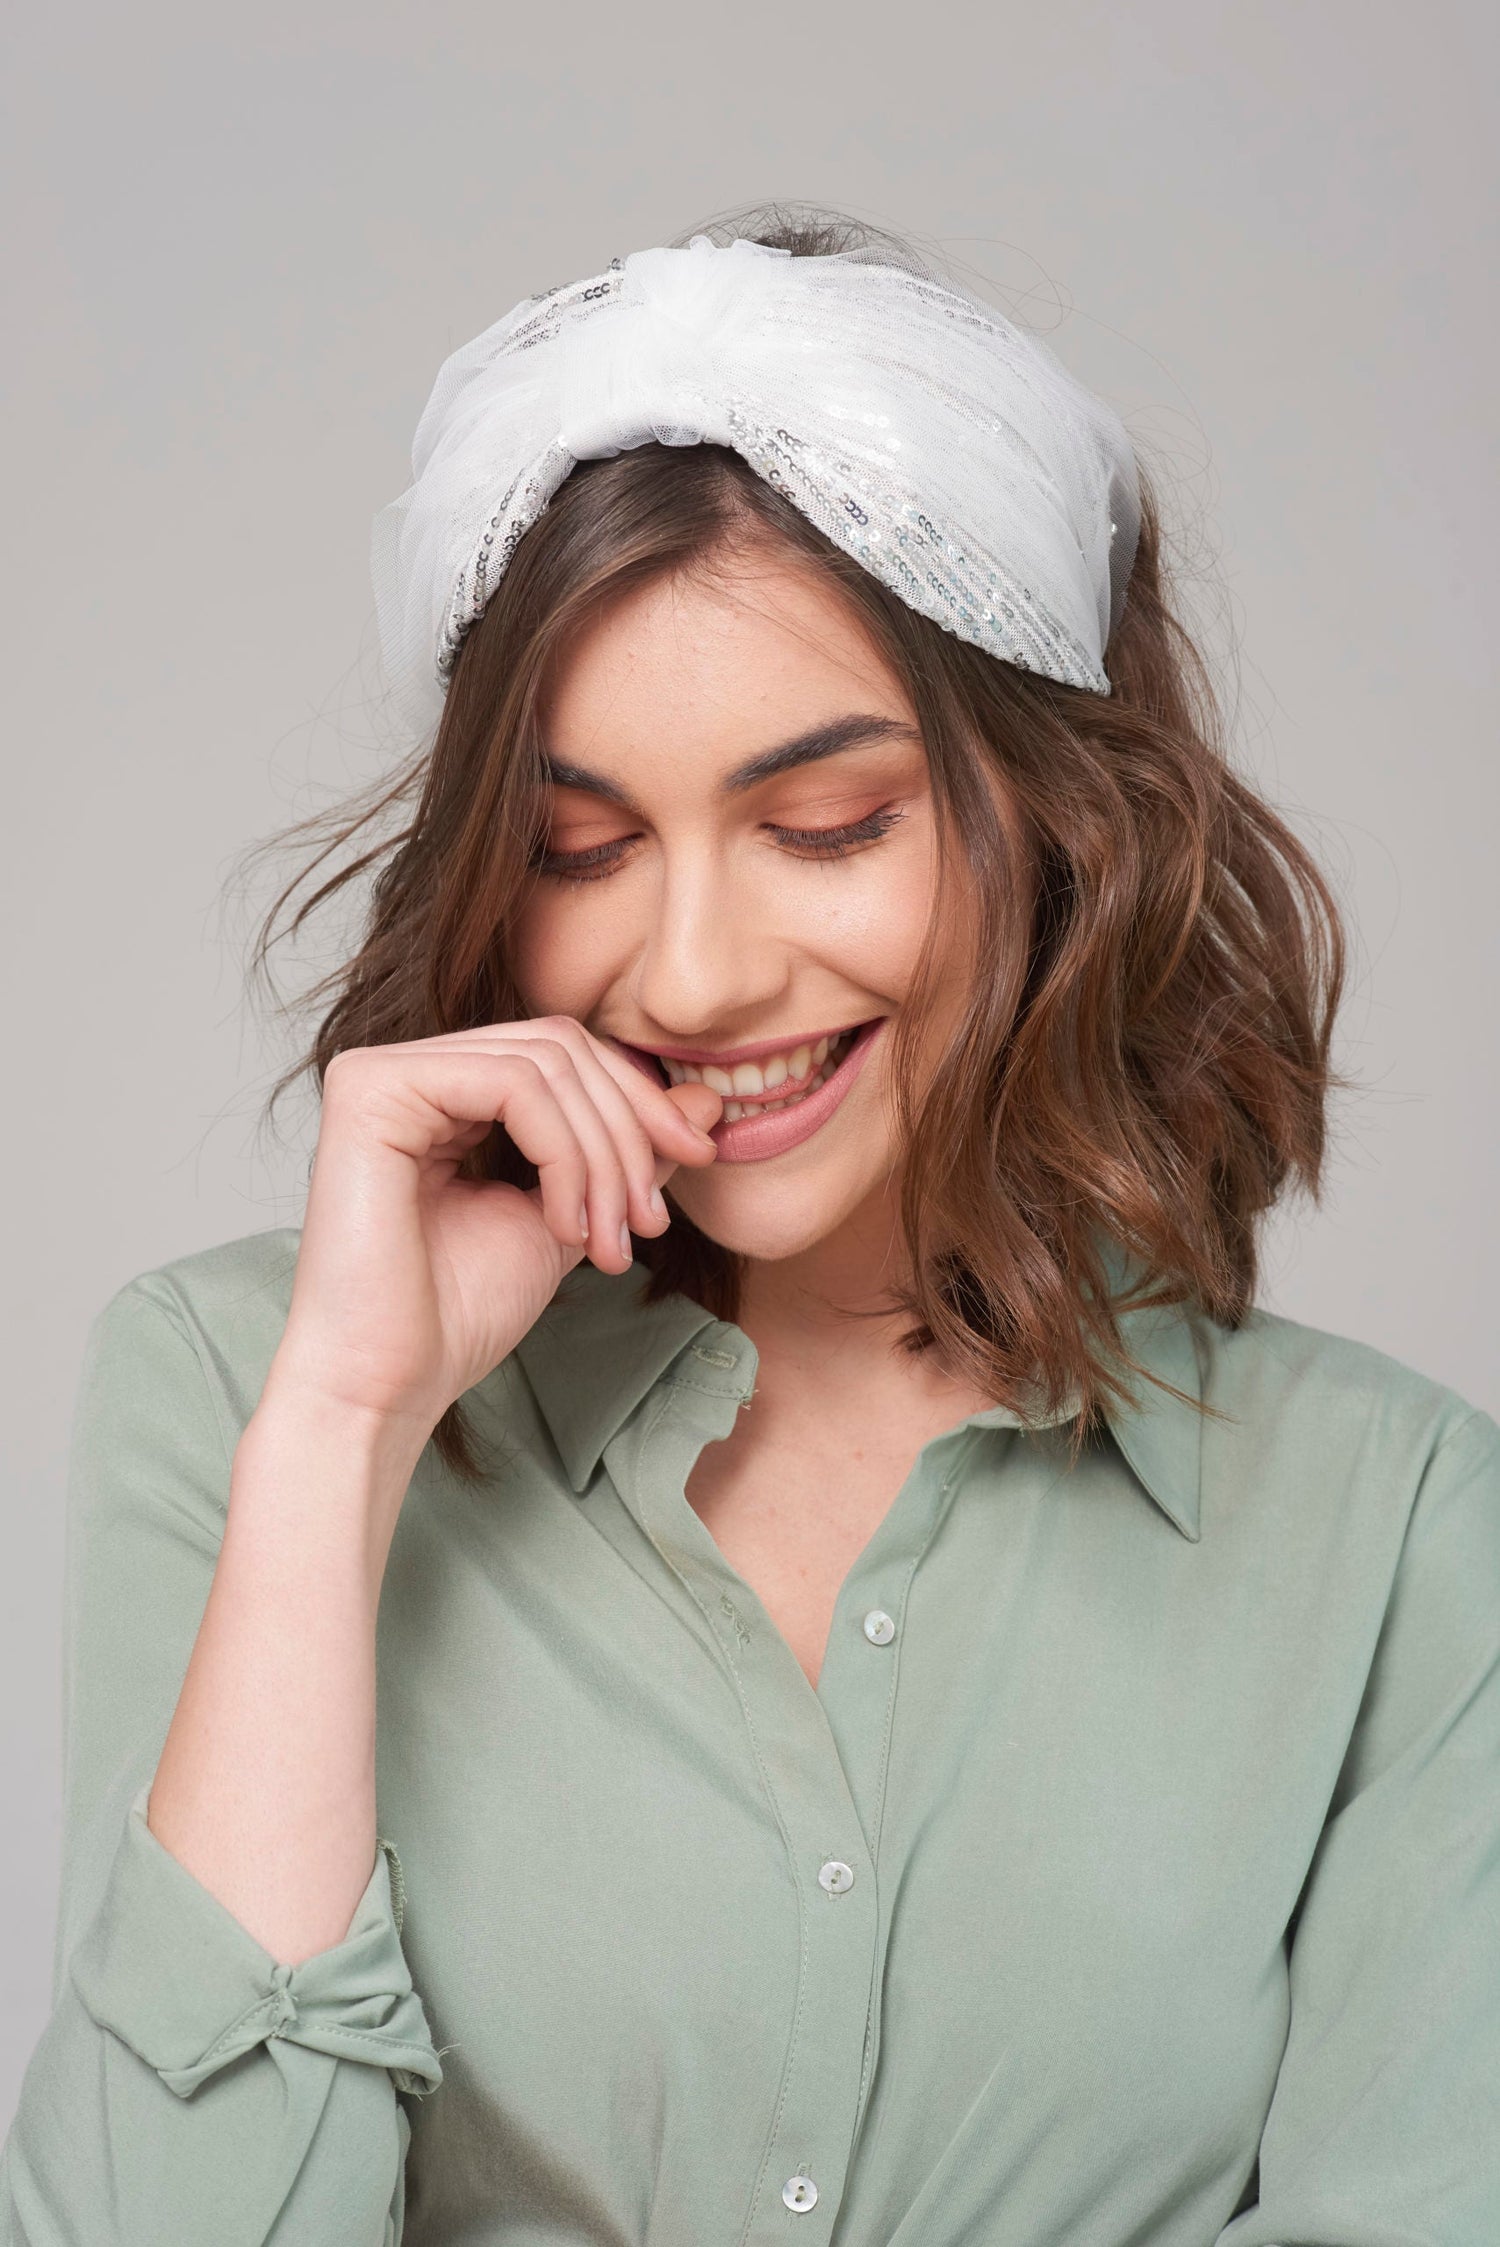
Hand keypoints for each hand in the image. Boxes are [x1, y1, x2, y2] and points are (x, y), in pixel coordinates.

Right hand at [264, 1018, 723, 1435]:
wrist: (388, 1388)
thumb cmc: (457, 1317)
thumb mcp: (570, 1218)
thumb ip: (622, 1155)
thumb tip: (706, 1100)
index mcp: (444, 1093)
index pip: (564, 1053)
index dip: (639, 1102)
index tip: (696, 1159)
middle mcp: (407, 1069)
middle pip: (561, 1047)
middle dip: (629, 1132)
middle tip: (648, 1222)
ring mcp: (382, 1073)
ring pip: (546, 1064)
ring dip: (603, 1158)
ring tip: (608, 1242)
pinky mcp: (371, 1091)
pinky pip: (512, 1085)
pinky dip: (563, 1156)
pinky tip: (562, 1225)